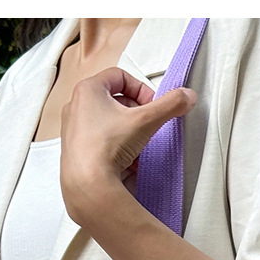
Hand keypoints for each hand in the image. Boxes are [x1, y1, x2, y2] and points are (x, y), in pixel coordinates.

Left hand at [60, 67, 196, 226]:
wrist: (88, 183)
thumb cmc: (105, 148)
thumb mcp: (146, 120)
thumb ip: (170, 105)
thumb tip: (186, 96)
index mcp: (88, 90)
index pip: (120, 76)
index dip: (141, 88)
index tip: (151, 104)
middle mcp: (76, 105)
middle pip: (115, 98)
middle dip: (136, 111)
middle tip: (147, 123)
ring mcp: (73, 128)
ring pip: (109, 120)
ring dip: (128, 129)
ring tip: (138, 143)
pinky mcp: (76, 148)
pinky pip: (102, 139)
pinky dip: (117, 145)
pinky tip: (128, 158)